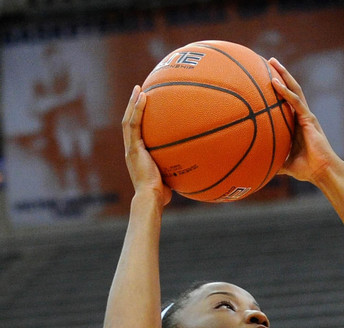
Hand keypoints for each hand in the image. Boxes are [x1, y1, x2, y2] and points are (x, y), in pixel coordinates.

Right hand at [122, 86, 171, 205]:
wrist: (151, 198)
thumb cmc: (162, 195)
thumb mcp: (169, 177)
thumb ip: (174, 168)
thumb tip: (192, 166)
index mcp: (137, 155)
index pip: (135, 133)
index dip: (137, 119)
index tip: (143, 106)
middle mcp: (131, 150)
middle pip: (129, 123)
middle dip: (133, 106)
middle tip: (139, 90)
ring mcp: (131, 149)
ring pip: (128, 120)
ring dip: (133, 103)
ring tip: (139, 89)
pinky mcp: (133, 148)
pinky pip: (134, 124)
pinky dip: (137, 110)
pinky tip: (143, 97)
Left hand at [268, 58, 337, 184]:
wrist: (322, 172)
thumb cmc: (307, 169)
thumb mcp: (286, 164)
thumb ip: (275, 160)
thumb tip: (260, 167)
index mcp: (298, 124)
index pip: (287, 101)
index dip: (279, 89)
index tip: (266, 78)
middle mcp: (303, 116)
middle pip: (291, 90)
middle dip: (281, 74)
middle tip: (269, 62)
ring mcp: (306, 116)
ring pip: (294, 90)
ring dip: (283, 75)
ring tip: (272, 62)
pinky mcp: (309, 119)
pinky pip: (295, 101)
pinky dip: (285, 91)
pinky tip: (275, 82)